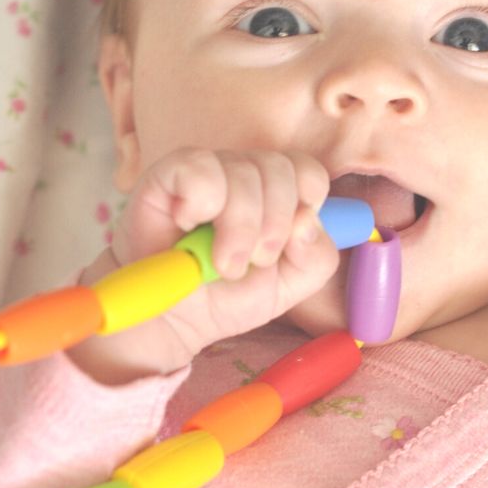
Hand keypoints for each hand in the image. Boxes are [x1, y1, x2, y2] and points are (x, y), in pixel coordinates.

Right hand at [68, 148, 337, 384]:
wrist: (173, 319)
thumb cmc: (227, 295)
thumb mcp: (289, 285)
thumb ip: (318, 257)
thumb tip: (307, 220)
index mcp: (277, 191)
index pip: (308, 171)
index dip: (307, 203)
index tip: (288, 241)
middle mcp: (244, 173)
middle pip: (280, 169)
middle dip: (273, 226)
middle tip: (251, 262)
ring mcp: (208, 169)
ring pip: (243, 172)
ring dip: (238, 228)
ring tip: (221, 261)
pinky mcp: (169, 172)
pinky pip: (199, 169)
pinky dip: (200, 203)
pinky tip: (186, 225)